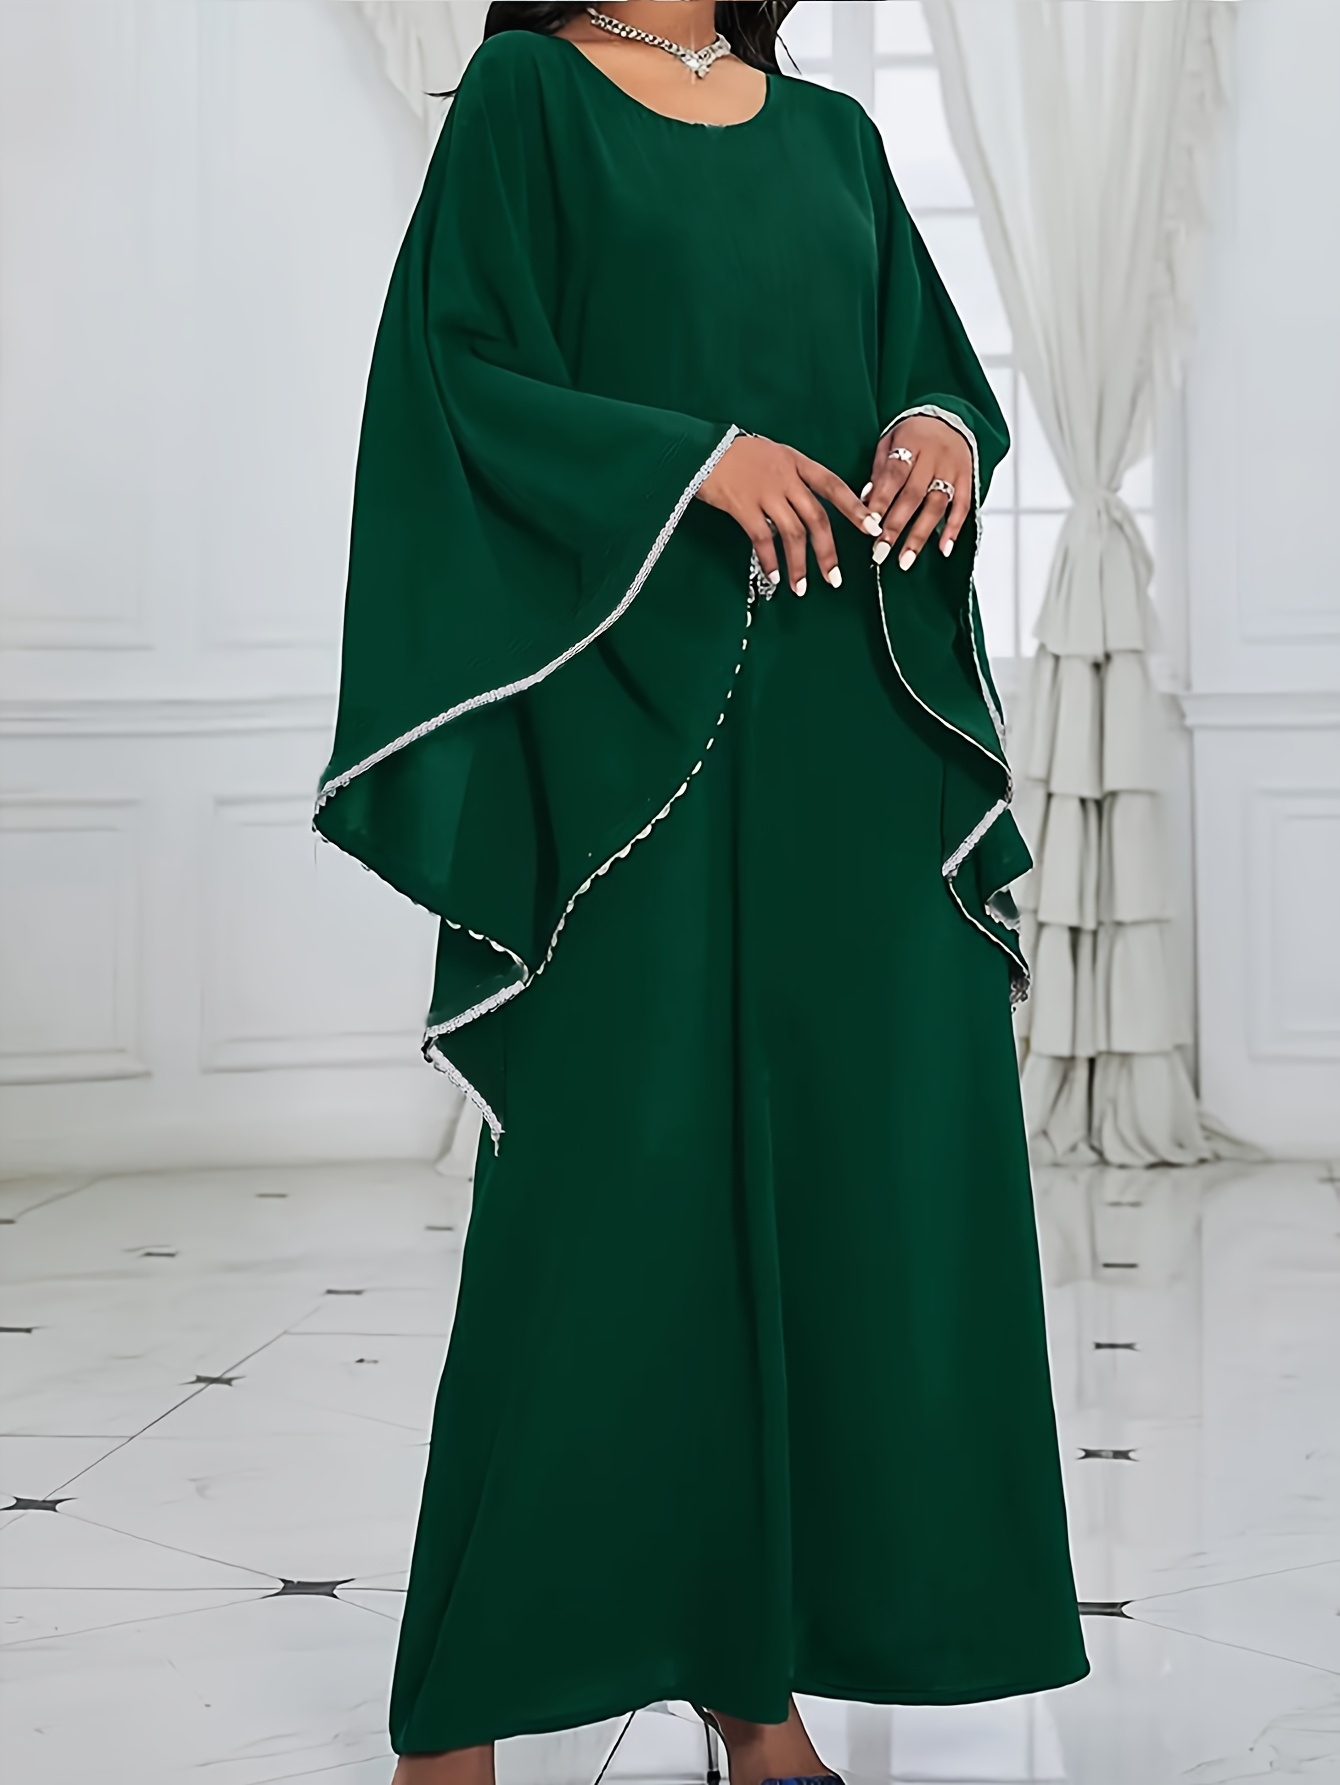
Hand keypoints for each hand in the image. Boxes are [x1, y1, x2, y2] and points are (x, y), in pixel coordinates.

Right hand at [697, 434, 881, 594]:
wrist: (698, 448)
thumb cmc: (733, 455)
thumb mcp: (770, 455)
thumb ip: (791, 477)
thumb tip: (808, 506)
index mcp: (795, 461)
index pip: (833, 485)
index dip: (855, 508)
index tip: (872, 528)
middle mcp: (785, 476)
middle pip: (817, 518)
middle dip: (828, 552)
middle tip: (835, 578)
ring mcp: (765, 491)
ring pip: (793, 533)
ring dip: (799, 565)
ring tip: (802, 588)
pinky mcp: (742, 506)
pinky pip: (763, 538)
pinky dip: (770, 560)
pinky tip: (774, 576)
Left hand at [862, 416, 973, 572]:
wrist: (950, 418)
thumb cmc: (913, 435)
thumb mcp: (890, 441)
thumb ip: (879, 471)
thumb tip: (866, 501)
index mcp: (911, 443)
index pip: (893, 476)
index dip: (882, 502)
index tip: (869, 526)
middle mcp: (933, 458)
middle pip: (913, 495)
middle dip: (895, 526)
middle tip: (880, 551)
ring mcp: (952, 470)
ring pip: (936, 506)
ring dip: (920, 536)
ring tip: (905, 561)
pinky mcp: (967, 480)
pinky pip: (963, 507)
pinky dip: (954, 529)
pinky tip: (943, 549)